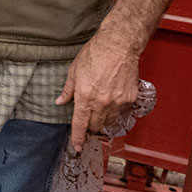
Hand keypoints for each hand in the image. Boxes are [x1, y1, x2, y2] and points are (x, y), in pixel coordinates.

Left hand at [56, 30, 142, 152]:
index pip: (80, 124)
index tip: (77, 146)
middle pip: (95, 126)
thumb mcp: (74, 71)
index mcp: (85, 96)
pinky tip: (112, 100)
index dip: (77, 138)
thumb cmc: (96, 54)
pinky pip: (122, 112)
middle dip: (90, 126)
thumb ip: (68, 90)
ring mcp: (118, 101)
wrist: (118, 45)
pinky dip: (116, 110)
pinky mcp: (130, 98)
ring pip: (109, 121)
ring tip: (100, 109)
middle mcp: (102, 102)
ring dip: (103, 119)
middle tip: (88, 120)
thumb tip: (61, 101)